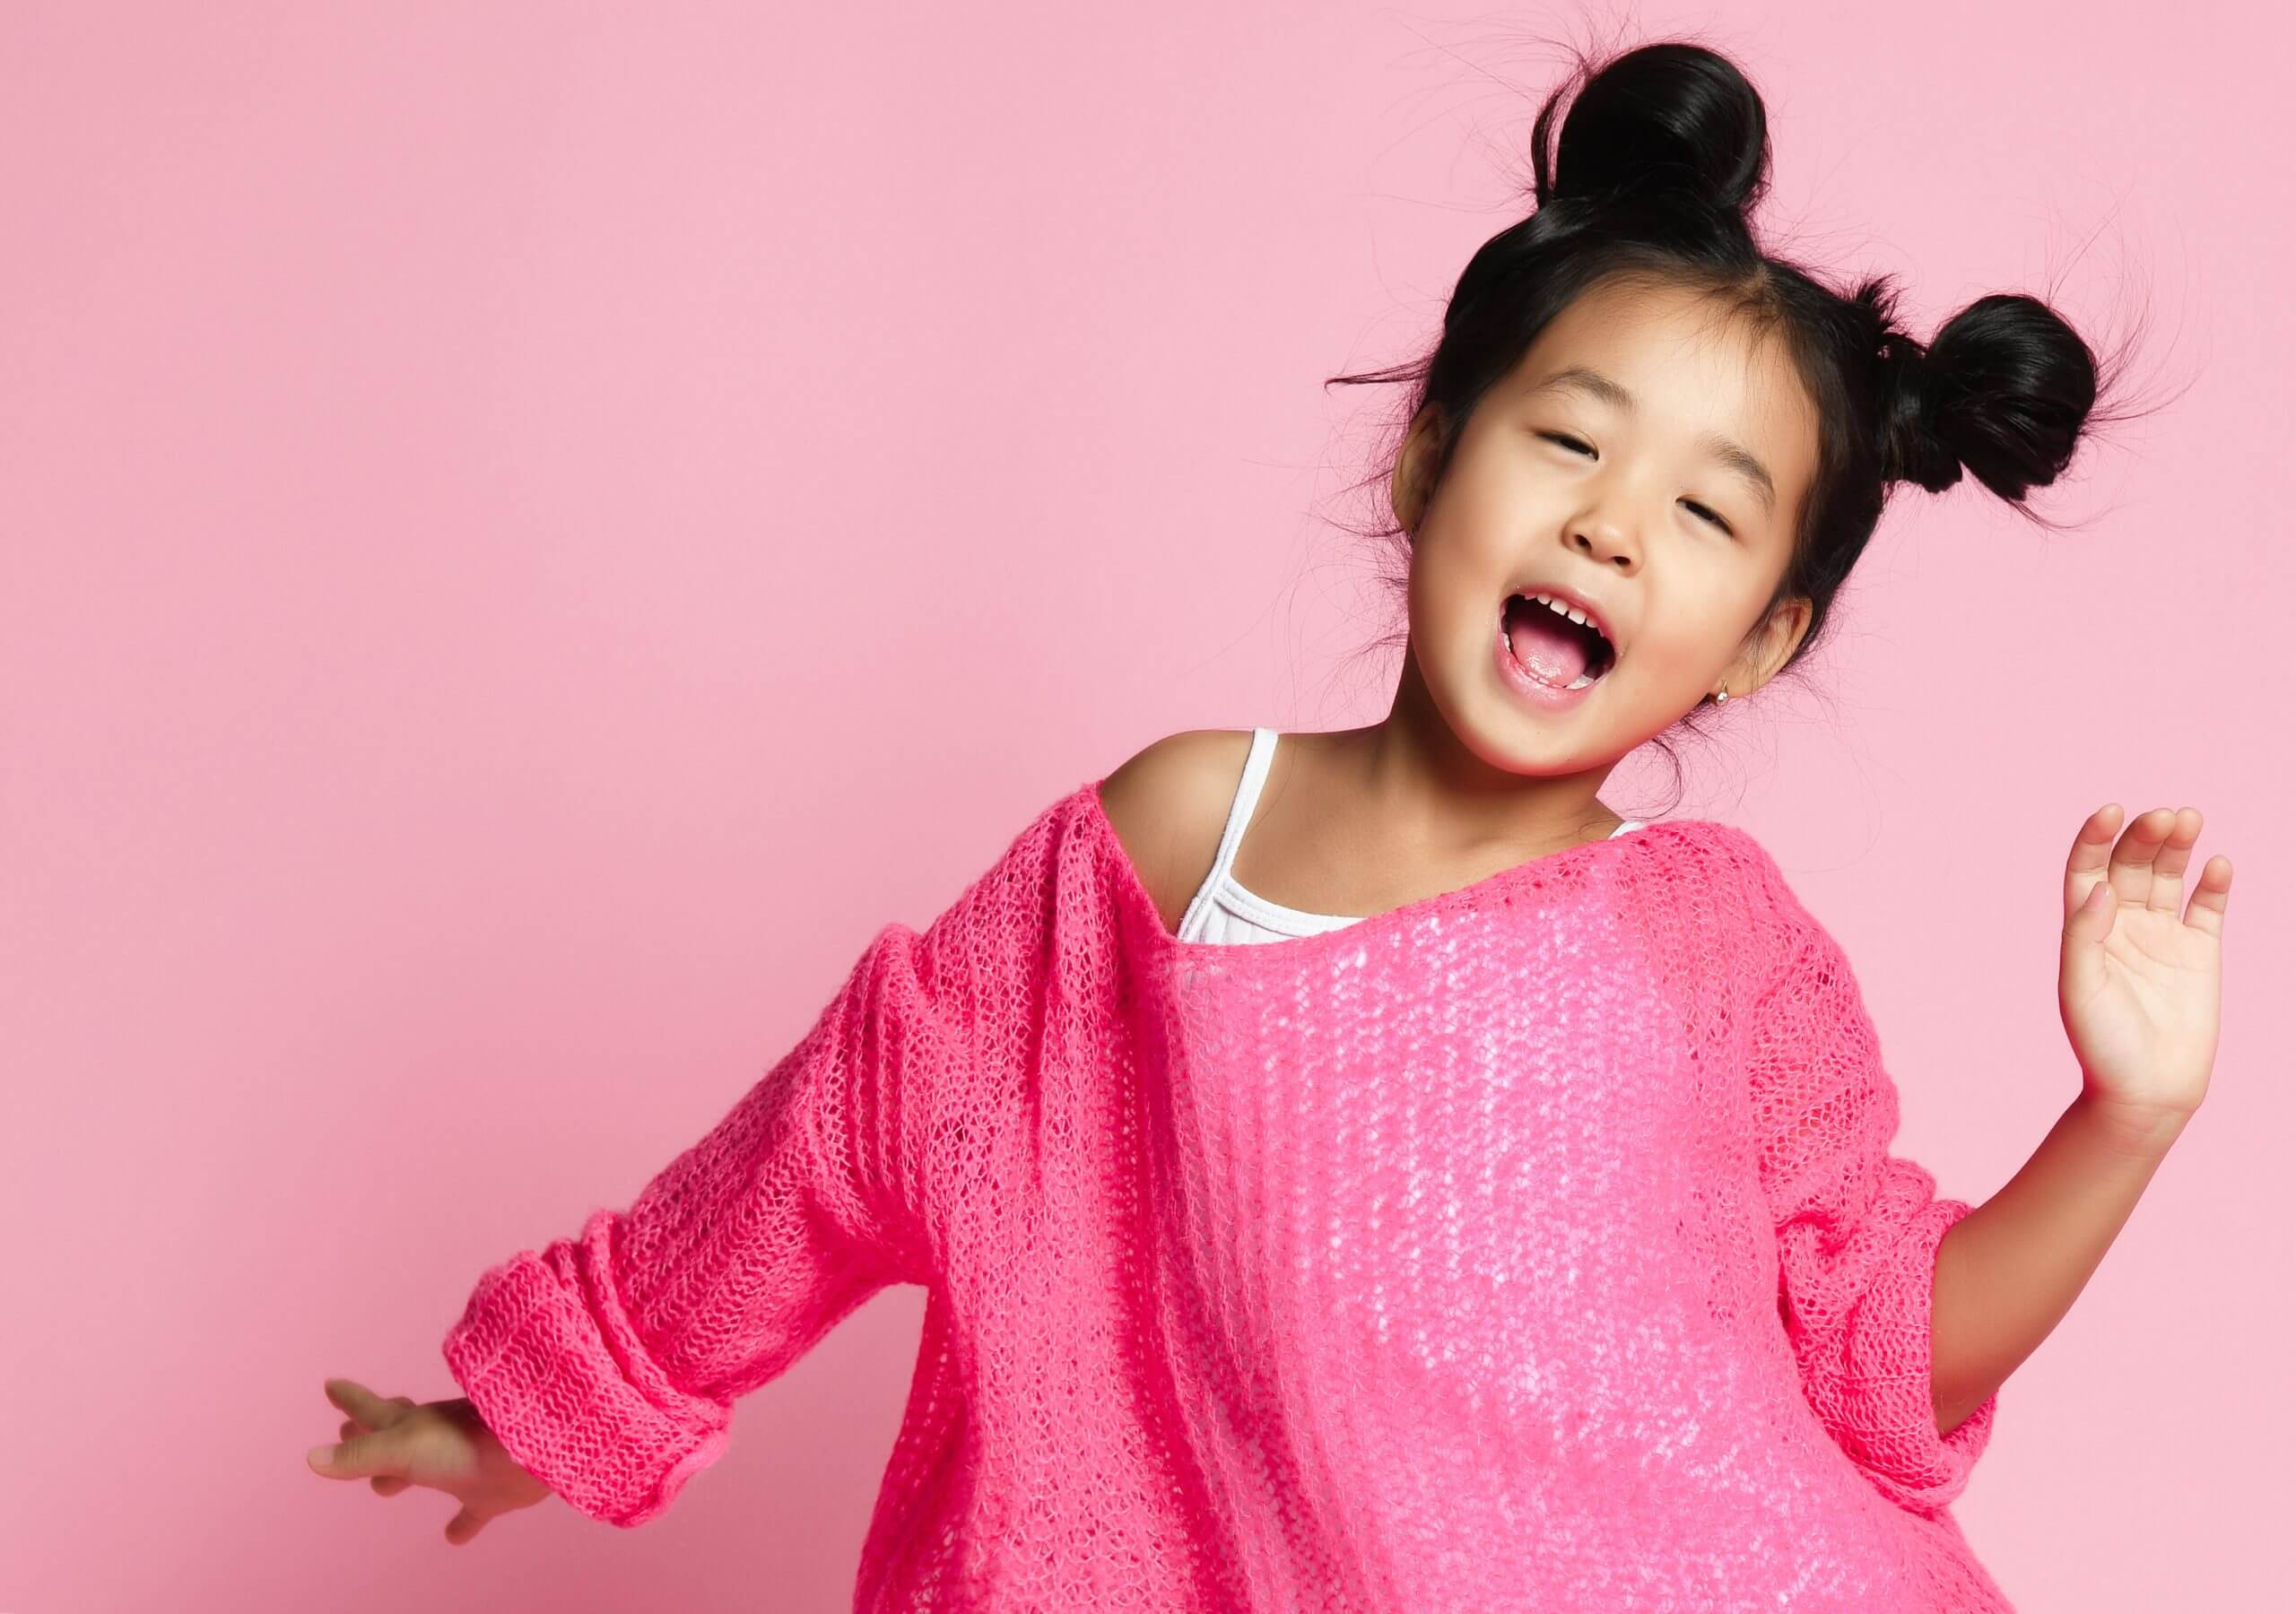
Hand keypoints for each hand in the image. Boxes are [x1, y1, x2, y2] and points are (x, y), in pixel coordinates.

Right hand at [305, 1378, 554, 1543]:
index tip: (331, 1384)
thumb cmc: (466, 1442)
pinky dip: (462, 1524)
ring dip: (403, 1476)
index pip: (372, 1410)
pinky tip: (454, 1536)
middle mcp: (436, 1442)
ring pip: (426, 1470)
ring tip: (384, 1486)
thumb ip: (360, 1455)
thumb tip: (311, 1458)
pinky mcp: (492, 1494)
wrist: (534, 1451)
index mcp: (412, 1427)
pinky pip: (471, 1513)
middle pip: (393, 1435)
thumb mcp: (403, 1446)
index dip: (351, 1400)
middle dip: (367, 1433)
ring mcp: (464, 1465)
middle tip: (347, 1428)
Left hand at [2059, 804, 2230, 1150]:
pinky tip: (2218, 865)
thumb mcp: (2079, 988)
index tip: (2112, 811)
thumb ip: (2084, 936)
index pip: (2088, 868)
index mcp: (2085, 928)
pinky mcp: (2201, 952)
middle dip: (2145, 836)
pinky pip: (2208, 907)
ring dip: (2178, 846)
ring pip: (2170, 876)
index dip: (2096, 836)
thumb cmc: (2102, 1044)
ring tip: (2188, 819)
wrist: (2147, 1091)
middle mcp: (2123, 924)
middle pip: (2132, 864)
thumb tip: (2101, 887)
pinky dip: (2213, 883)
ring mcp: (2163, 935)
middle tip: (2163, 817)